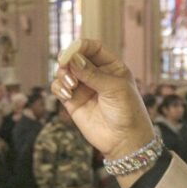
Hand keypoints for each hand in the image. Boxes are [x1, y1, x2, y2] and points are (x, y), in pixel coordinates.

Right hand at [50, 39, 154, 160]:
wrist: (125, 141)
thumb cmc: (127, 112)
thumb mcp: (114, 88)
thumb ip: (92, 73)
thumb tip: (72, 58)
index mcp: (111, 67)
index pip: (93, 48)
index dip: (81, 46)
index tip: (72, 50)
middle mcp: (96, 75)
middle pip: (75, 58)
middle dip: (68, 60)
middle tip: (64, 64)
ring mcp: (83, 88)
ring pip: (64, 72)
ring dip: (63, 74)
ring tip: (71, 85)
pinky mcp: (73, 102)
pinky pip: (59, 88)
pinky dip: (59, 87)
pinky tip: (67, 94)